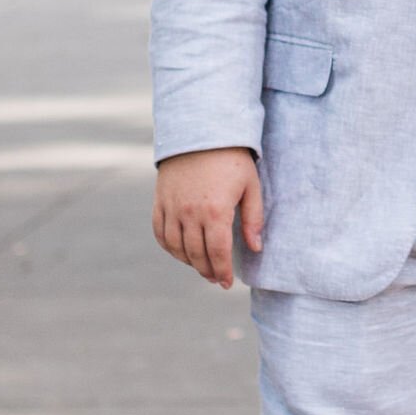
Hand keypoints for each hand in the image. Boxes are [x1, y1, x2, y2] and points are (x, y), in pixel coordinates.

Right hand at [153, 147, 262, 289]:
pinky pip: (160, 233)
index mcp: (215, 211)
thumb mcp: (251, 186)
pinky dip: (169, 247)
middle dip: (207, 271)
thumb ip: (253, 219)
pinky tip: (180, 252)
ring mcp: (172, 207)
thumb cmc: (232, 159)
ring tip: (201, 267)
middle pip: (196, 254)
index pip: (217, 253)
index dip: (222, 271)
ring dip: (188, 262)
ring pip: (176, 247)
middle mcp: (190, 213)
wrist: (201, 131)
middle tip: (216, 278)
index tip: (227, 283)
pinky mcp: (160, 201)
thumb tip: (255, 248)